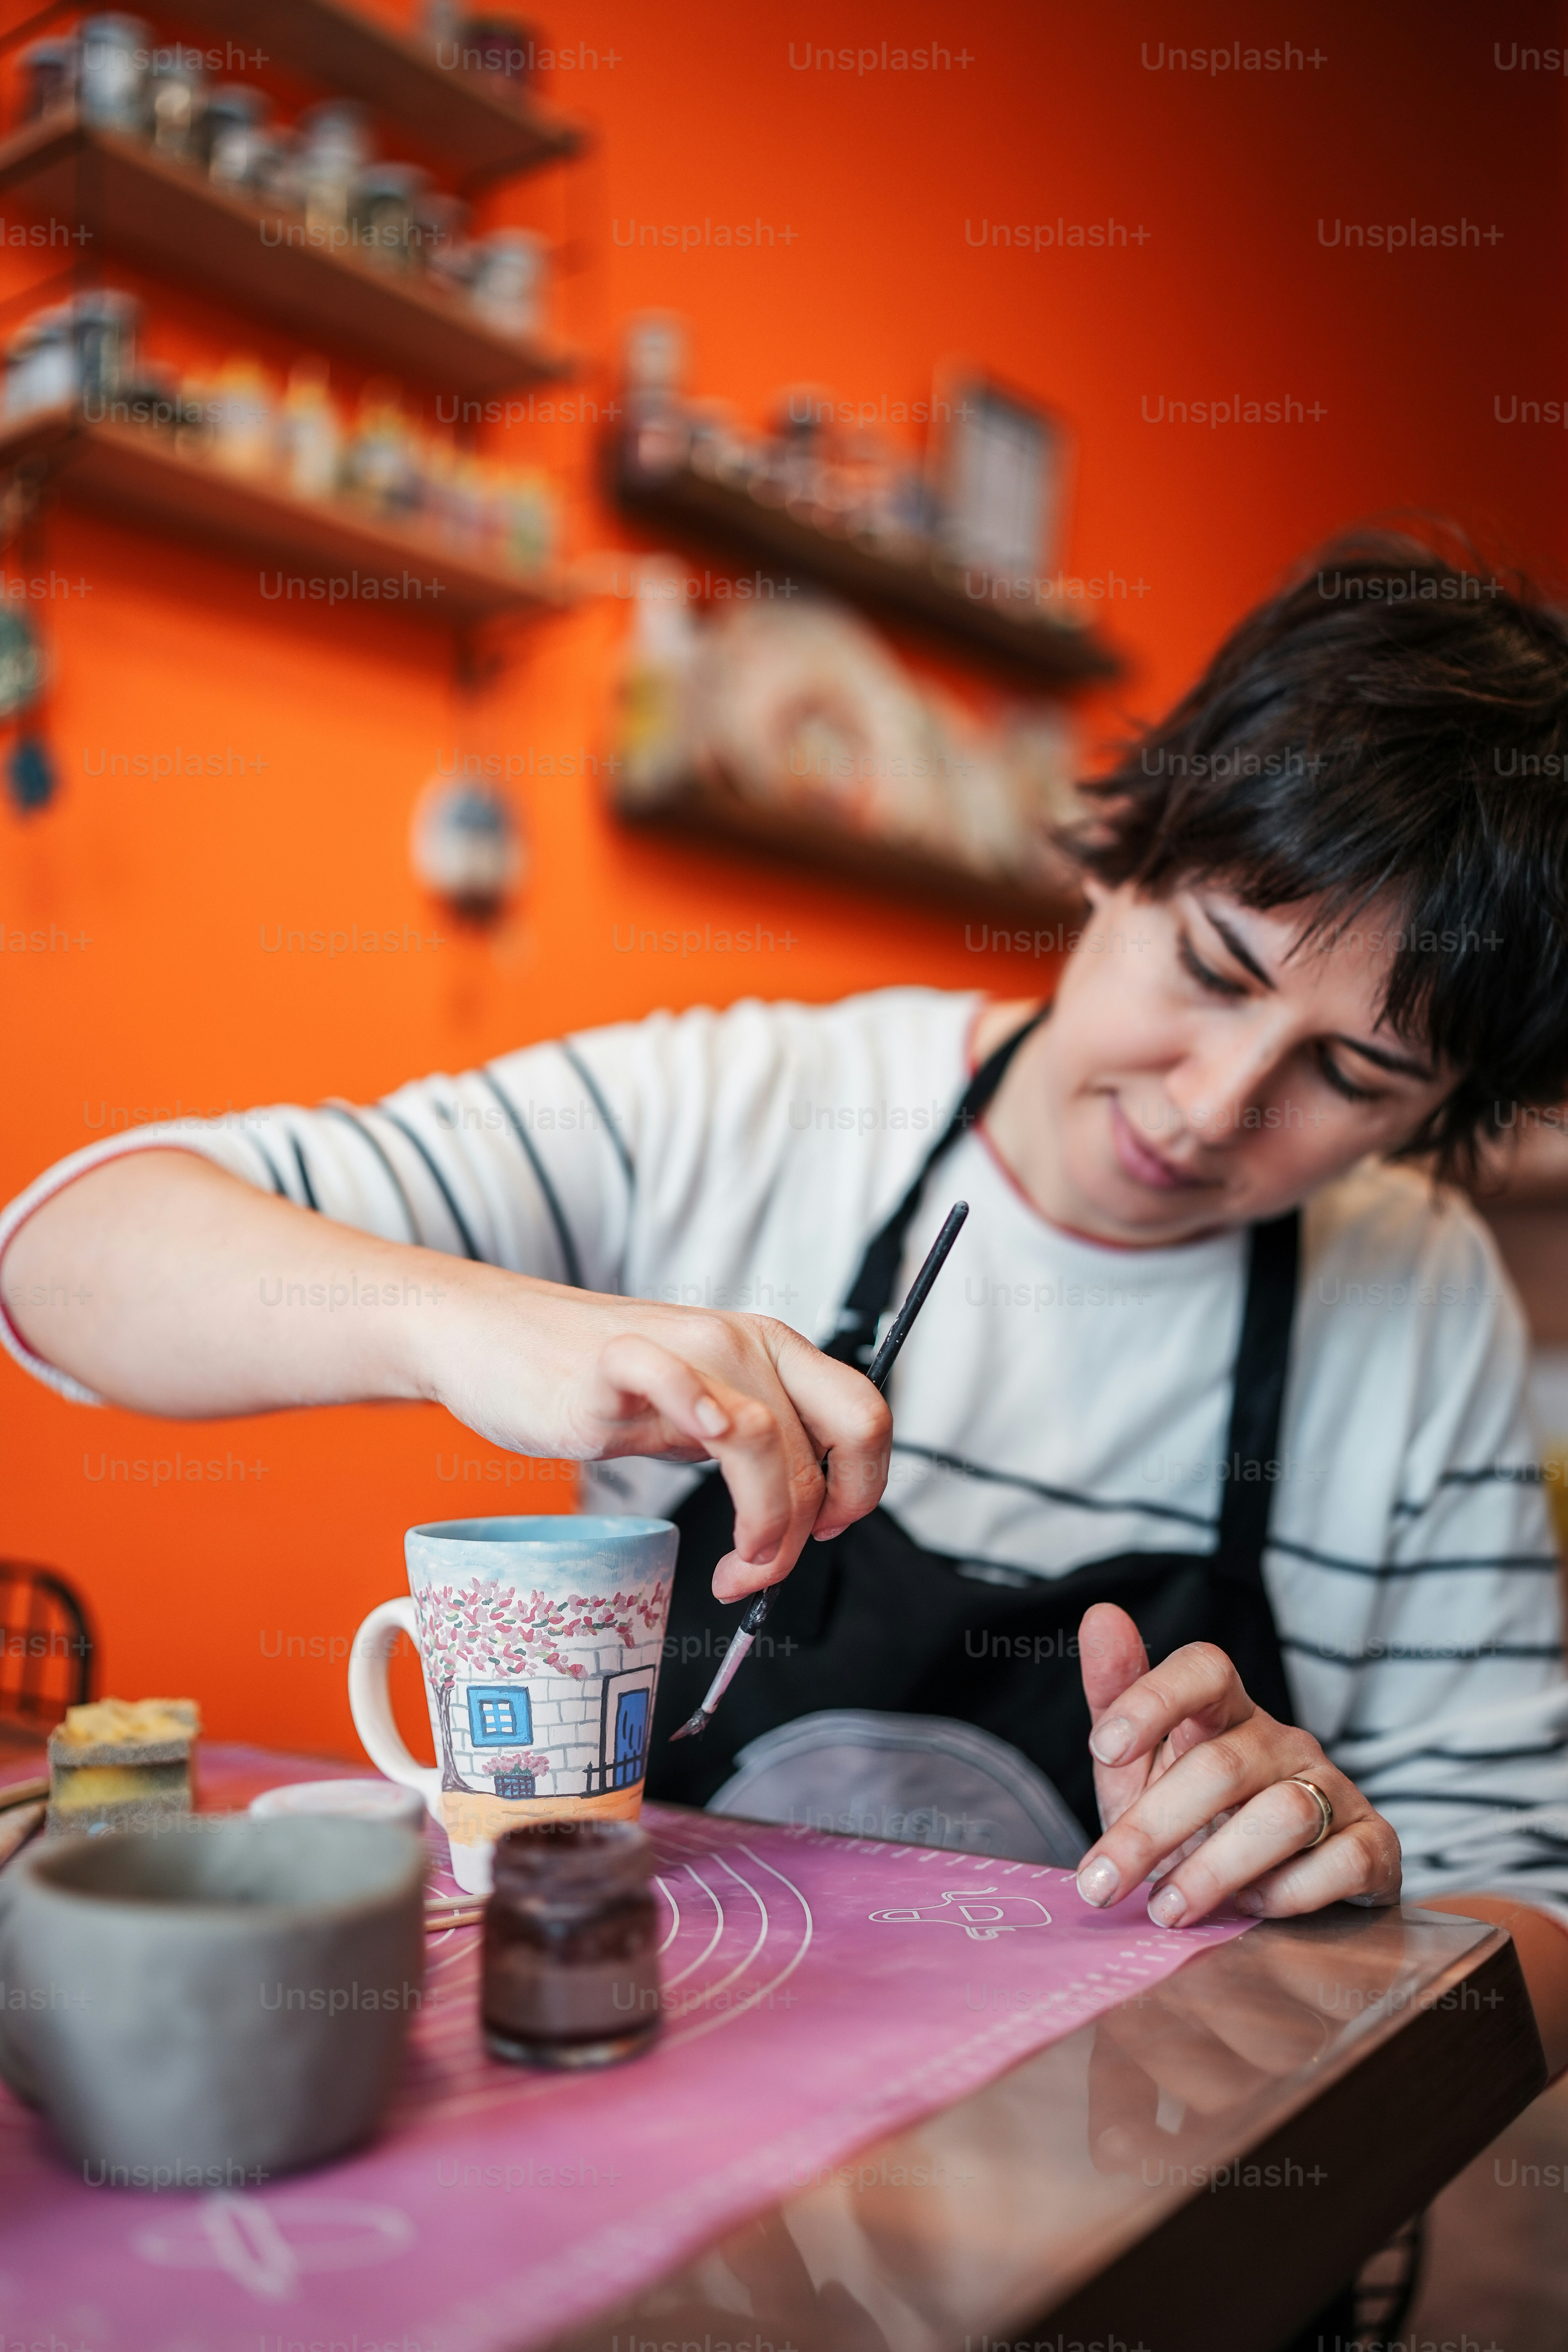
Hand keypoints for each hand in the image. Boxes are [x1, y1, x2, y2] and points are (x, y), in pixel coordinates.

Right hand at [427, 1278, 891, 1603]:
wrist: (497, 1337)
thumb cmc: (600, 1385)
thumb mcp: (697, 1415)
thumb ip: (752, 1455)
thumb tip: (799, 1522)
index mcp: (771, 1351)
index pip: (862, 1416)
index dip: (861, 1487)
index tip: (823, 1532)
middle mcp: (739, 1342)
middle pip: (815, 1445)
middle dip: (801, 1532)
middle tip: (756, 1572)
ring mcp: (678, 1346)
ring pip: (761, 1434)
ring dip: (763, 1520)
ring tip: (731, 1569)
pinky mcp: (613, 1361)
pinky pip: (672, 1377)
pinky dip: (697, 1410)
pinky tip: (697, 1443)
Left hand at [1071, 1602, 1401, 1927]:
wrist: (1273, 1898)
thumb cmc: (1194, 1823)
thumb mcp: (1139, 1770)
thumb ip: (1115, 1697)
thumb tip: (1100, 1614)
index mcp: (1228, 1713)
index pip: (1205, 1668)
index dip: (1154, 1699)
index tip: (1103, 1750)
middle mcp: (1284, 1741)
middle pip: (1222, 1766)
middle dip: (1151, 1829)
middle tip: (1102, 1884)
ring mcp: (1335, 1790)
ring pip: (1283, 1816)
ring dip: (1214, 1872)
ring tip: (1166, 1911)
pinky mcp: (1374, 1845)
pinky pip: (1340, 1863)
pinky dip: (1288, 1894)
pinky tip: (1251, 1909)